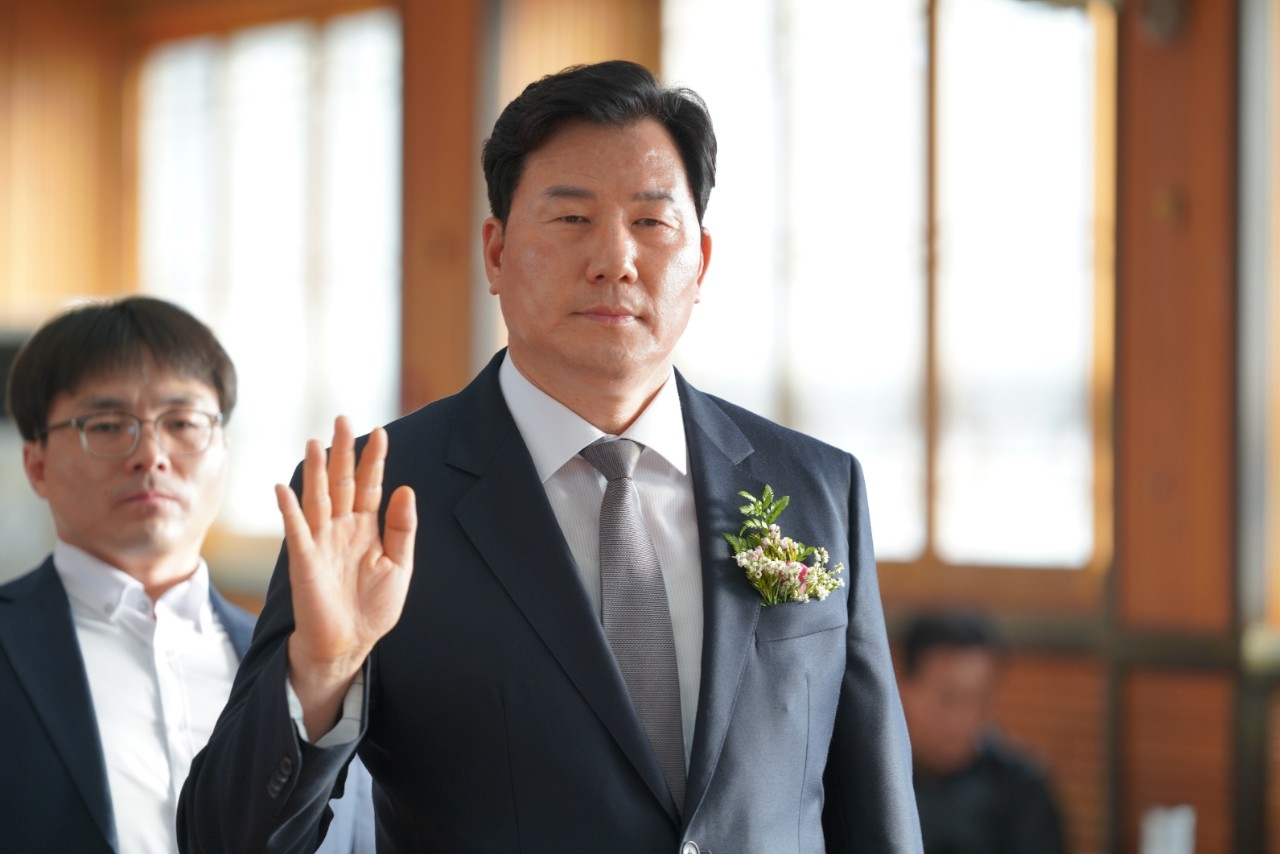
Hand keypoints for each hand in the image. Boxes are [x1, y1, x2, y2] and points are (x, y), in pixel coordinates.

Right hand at [276, 415, 416, 737]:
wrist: (349, 643)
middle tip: (344, 419)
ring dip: (315, 470)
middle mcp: (342, 529)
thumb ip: (402, 528)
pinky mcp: (304, 559)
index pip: (370, 486)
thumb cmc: (374, 607)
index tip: (382, 432)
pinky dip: (289, 509)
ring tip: (316, 442)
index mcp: (367, 529)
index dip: (374, 461)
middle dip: (343, 452)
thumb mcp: (399, 565)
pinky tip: (283, 487)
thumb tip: (406, 489)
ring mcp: (321, 541)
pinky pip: (296, 529)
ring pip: (317, 498)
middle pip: (341, 482)